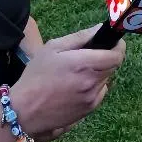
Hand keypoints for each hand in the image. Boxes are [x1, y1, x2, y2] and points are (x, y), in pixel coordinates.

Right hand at [11, 26, 125, 141]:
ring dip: (99, 73)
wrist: (24, 111)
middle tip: (90, 55)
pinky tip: (75, 87)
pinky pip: (99, 93)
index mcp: (85, 65)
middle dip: (107, 58)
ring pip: (106, 80)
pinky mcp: (88, 111)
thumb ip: (80, 37)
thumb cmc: (36, 76)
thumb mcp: (53, 48)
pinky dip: (93, 87)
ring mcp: (92, 99)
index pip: (117, 55)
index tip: (111, 42)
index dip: (117, 46)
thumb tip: (100, 29)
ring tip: (78, 73)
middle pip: (113, 67)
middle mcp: (93, 83)